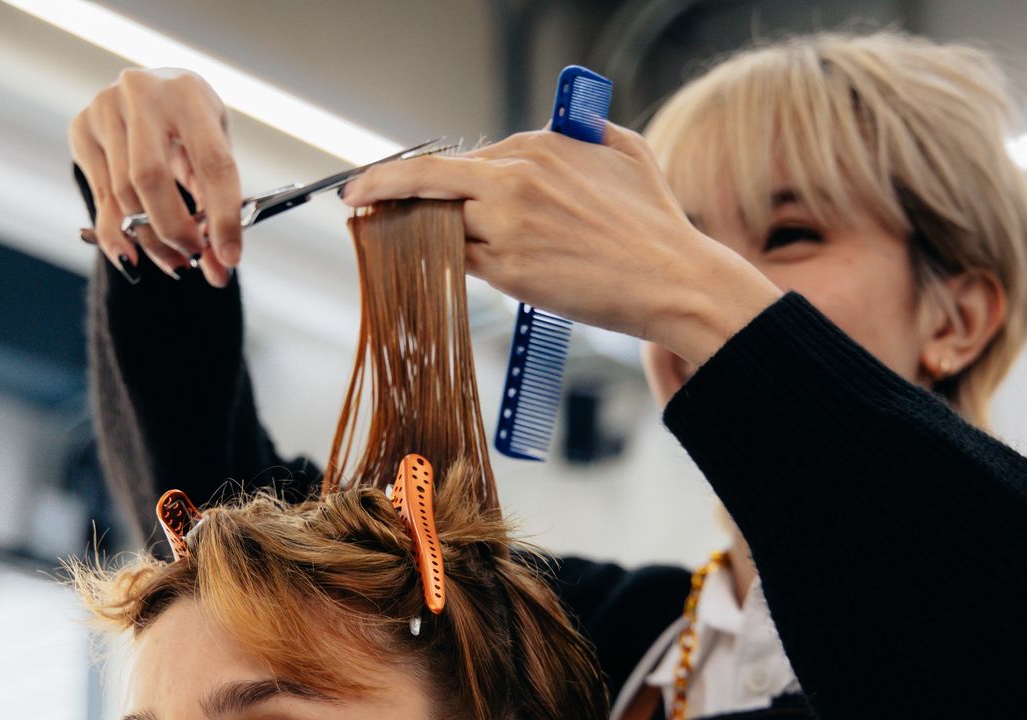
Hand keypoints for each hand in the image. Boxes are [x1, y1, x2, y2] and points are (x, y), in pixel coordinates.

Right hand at [69, 68, 242, 285]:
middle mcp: (141, 93)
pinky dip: (118, 235)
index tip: (229, 258)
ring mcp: (104, 109)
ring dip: (150, 240)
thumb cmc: (191, 127)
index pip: (212, 162)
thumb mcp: (212, 151)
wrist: (151, 91)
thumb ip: (217, 206)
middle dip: (174, 230)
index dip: (223, 216)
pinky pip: (100, 198)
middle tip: (192, 258)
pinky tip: (133, 253)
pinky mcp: (81, 129)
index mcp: (189, 94)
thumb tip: (219, 268)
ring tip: (173, 258)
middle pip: (151, 178)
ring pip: (123, 195)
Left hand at [338, 122, 779, 364]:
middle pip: (431, 177)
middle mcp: (517, 179)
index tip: (399, 183)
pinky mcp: (509, 270)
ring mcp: (508, 225)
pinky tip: (411, 261)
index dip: (433, 175)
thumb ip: (580, 135)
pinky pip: (455, 260)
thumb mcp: (626, 150)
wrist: (673, 278)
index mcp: (540, 145)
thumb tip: (552, 134)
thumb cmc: (655, 222)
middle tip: (353, 195)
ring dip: (405, 228)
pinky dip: (433, 260)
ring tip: (373, 229)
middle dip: (386, 187)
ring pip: (436, 220)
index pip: (467, 157)